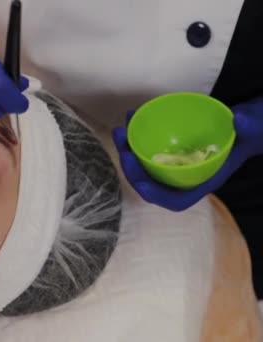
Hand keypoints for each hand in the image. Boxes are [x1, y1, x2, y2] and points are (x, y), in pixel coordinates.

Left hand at [113, 97, 262, 211]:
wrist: (249, 123)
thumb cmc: (253, 131)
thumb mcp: (255, 128)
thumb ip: (250, 126)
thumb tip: (239, 120)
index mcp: (203, 180)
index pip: (176, 200)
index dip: (155, 195)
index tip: (141, 182)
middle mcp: (184, 174)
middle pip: (151, 181)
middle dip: (132, 168)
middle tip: (123, 144)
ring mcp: (175, 161)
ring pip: (144, 163)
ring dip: (128, 149)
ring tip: (121, 130)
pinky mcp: (170, 146)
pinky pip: (147, 145)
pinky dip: (137, 134)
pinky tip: (132, 116)